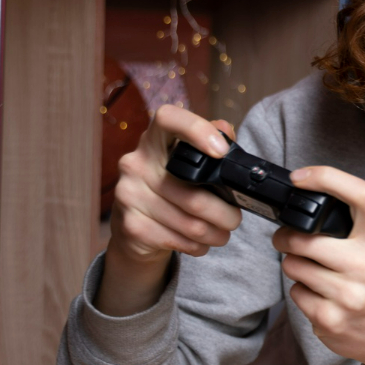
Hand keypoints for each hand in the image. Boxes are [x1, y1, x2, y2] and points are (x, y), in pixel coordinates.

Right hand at [100, 105, 242, 315]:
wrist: (134, 231)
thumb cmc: (169, 190)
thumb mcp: (186, 163)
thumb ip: (209, 142)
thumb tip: (226, 131)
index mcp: (154, 140)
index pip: (168, 118)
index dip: (196, 130)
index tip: (221, 152)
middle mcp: (136, 163)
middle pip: (194, 193)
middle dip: (226, 213)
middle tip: (234, 219)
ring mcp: (129, 194)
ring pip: (191, 222)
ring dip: (216, 234)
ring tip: (222, 234)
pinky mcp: (131, 226)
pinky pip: (179, 241)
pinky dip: (198, 246)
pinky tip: (199, 243)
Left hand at [273, 166, 364, 364]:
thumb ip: (362, 215)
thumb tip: (313, 189)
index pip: (362, 195)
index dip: (327, 177)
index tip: (300, 177)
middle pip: (305, 239)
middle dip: (287, 238)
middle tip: (288, 240)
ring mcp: (352, 296)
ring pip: (294, 266)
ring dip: (295, 265)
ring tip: (313, 270)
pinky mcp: (332, 320)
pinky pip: (295, 293)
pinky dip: (301, 291)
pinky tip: (321, 295)